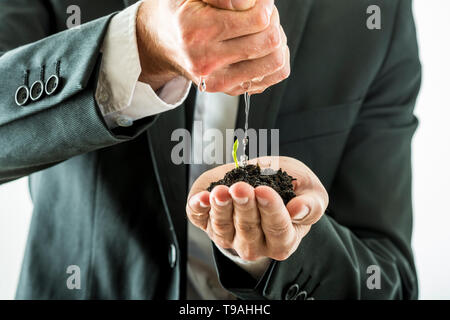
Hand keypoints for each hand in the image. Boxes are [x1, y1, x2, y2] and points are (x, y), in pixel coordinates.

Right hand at [136, 0, 289, 93]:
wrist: (160, 44)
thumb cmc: (179, 13)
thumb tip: (249, 3)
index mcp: (199, 31)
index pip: (258, 19)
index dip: (265, 4)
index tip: (258, 1)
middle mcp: (208, 60)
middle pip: (269, 40)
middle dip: (272, 21)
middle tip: (260, 14)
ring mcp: (220, 79)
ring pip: (275, 61)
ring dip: (277, 41)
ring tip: (261, 31)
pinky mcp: (229, 89)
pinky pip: (273, 76)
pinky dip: (277, 59)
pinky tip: (262, 48)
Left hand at [186, 157, 328, 260]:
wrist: (266, 178)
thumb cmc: (292, 189)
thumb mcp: (311, 191)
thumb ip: (312, 204)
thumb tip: (298, 210)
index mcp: (283, 240)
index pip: (278, 230)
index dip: (271, 211)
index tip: (264, 192)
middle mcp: (254, 244)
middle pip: (248, 229)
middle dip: (244, 207)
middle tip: (241, 188)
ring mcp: (229, 236)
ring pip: (223, 227)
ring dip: (221, 208)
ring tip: (221, 191)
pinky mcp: (208, 222)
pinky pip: (199, 219)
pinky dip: (198, 209)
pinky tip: (201, 198)